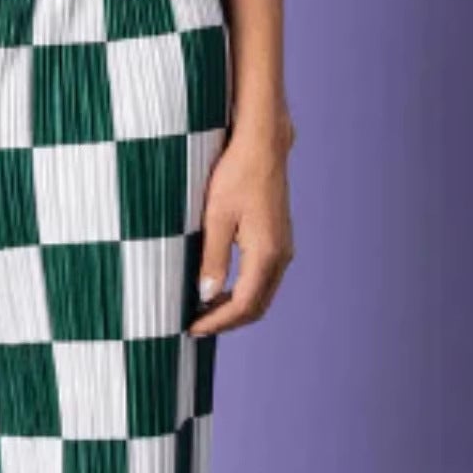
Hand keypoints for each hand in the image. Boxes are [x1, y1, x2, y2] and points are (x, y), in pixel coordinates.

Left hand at [189, 117, 295, 336]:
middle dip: (225, 322)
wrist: (262, 144)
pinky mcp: (277, 242)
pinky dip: (240, 294)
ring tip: (201, 313)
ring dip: (232, 310)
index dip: (217, 322)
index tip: (191, 328)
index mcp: (266, 252)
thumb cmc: (237, 173)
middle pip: (255, 307)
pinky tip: (217, 292)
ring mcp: (281, 249)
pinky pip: (261, 281)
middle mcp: (280, 255)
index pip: (243, 304)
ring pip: (260, 296)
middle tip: (193, 326)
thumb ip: (212, 258)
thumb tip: (206, 295)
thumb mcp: (216, 217)